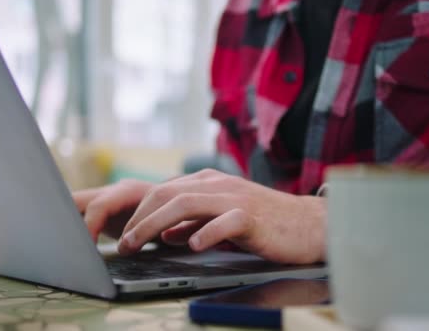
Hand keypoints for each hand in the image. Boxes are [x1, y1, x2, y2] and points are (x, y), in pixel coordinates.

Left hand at [74, 169, 326, 263]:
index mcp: (208, 182)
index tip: (120, 232)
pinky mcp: (252, 215)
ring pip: (186, 203)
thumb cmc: (265, 223)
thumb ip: (194, 223)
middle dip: (137, 218)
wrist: (307, 224)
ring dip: (154, 224)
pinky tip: (193, 247)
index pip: (162, 190)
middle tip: (121, 242)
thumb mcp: (222, 220)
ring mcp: (235, 197)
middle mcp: (218, 184)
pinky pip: (224, 221)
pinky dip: (205, 233)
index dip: (136, 211)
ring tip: (137, 244)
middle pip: (166, 193)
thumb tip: (165, 234)